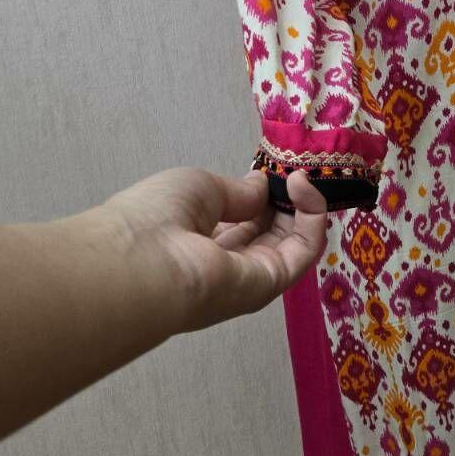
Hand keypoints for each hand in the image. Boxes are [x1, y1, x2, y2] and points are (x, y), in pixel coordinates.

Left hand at [97, 165, 327, 332]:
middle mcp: (225, 262)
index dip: (260, 195)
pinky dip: (312, 217)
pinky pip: (303, 251)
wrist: (142, 260)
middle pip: (269, 232)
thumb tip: (263, 186)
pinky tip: (301, 186)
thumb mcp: (200, 187)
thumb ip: (238, 191)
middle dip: (286, 200)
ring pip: (292, 243)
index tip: (269, 171)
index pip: (241, 220)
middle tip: (292, 171)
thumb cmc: (158, 215)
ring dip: (304, 205)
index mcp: (199, 240)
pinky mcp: (270, 284)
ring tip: (299, 176)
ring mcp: (249, 277)